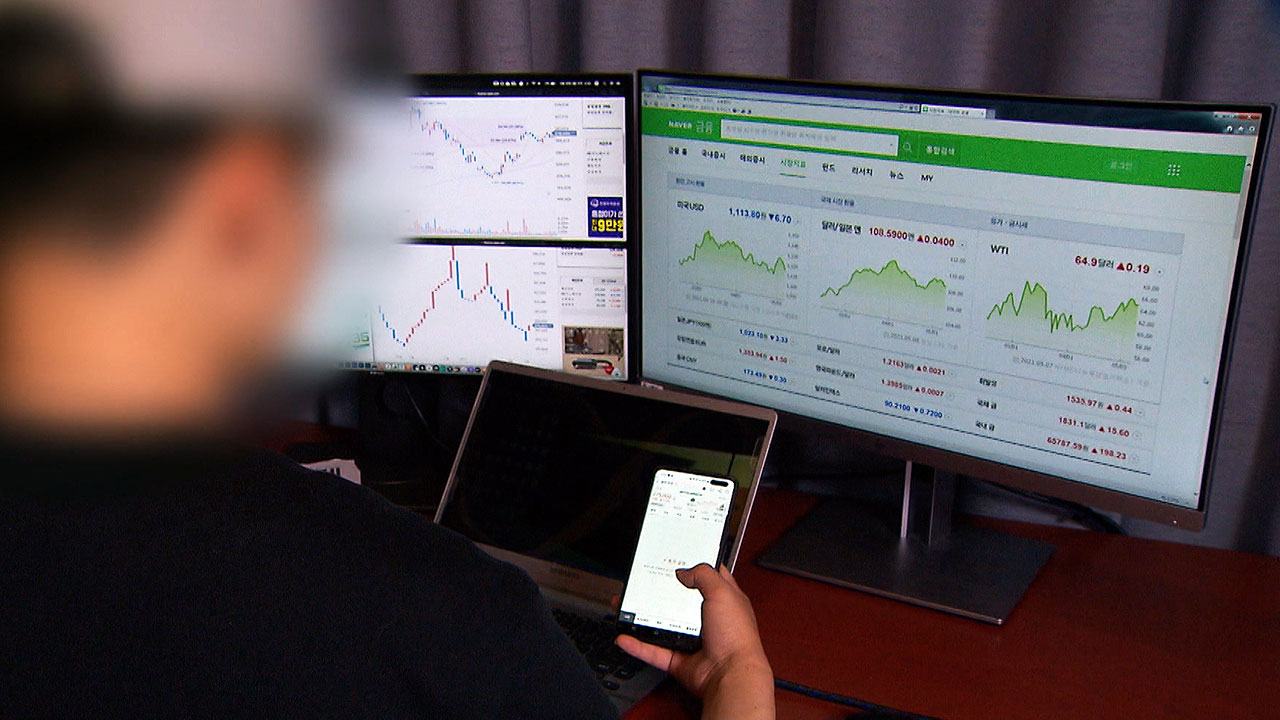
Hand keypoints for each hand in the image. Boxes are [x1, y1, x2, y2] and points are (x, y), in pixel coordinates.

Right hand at [616, 564, 774, 719]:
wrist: (730, 675)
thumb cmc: (736, 637)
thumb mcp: (722, 592)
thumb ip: (703, 575)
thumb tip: (684, 572)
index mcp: (723, 601)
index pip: (708, 578)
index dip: (694, 566)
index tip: (676, 559)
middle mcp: (707, 620)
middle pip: (678, 601)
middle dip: (661, 592)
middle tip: (644, 581)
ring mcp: (691, 640)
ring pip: (661, 625)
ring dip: (642, 618)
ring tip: (626, 606)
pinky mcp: (678, 659)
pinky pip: (653, 651)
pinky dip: (637, 645)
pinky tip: (624, 636)